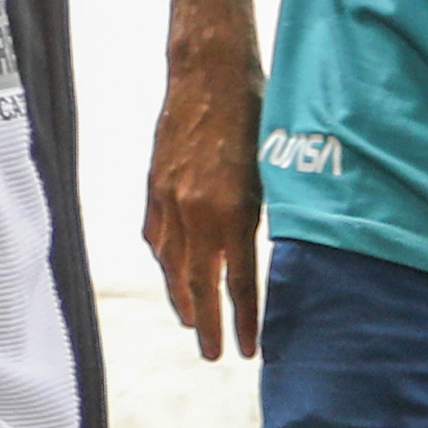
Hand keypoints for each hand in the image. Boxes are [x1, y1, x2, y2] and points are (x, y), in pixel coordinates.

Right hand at [145, 35, 267, 362]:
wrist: (207, 71)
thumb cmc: (253, 112)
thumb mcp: (273, 168)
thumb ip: (267, 216)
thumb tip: (272, 256)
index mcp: (232, 212)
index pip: (238, 284)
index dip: (244, 322)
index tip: (249, 351)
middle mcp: (196, 213)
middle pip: (199, 286)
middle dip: (206, 325)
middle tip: (212, 355)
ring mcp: (169, 200)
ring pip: (170, 265)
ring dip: (181, 298)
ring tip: (190, 321)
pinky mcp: (154, 185)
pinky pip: (155, 235)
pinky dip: (163, 260)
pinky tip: (171, 272)